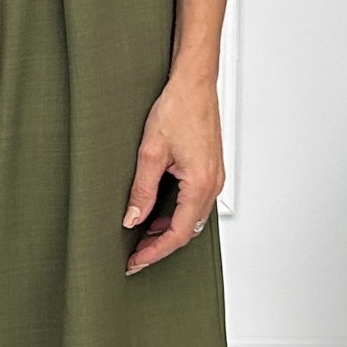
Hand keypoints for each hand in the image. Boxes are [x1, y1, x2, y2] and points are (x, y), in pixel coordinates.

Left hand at [122, 68, 223, 273]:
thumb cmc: (179, 108)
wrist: (194, 84)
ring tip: (142, 239)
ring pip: (192, 219)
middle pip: (188, 231)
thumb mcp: (150, 152)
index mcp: (200, 183)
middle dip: (160, 246)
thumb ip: (141, 190)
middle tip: (135, 256)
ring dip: (168, 232)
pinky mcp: (210, 170)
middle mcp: (212, 183)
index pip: (178, 233)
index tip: (136, 261)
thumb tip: (132, 218)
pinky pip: (195, 204)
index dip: (155, 252)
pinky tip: (158, 215)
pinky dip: (176, 215)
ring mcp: (214, 177)